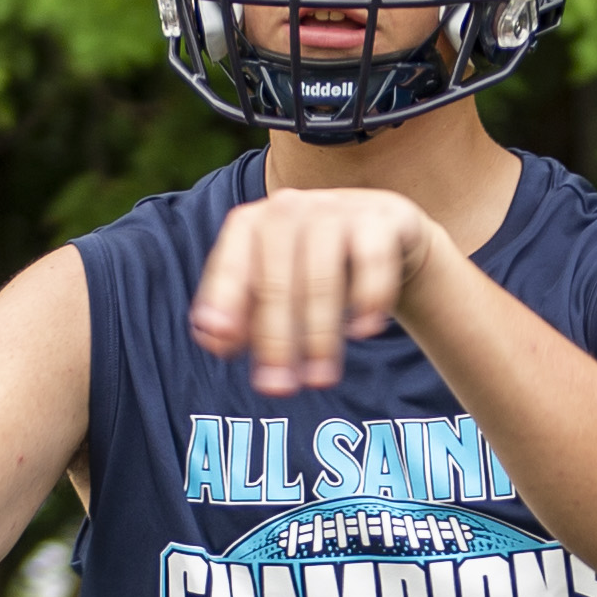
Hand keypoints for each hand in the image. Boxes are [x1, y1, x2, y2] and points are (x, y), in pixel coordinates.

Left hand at [190, 187, 444, 393]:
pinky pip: (372, 261)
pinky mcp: (379, 217)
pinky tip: (363, 331)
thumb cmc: (309, 266)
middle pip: (276, 282)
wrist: (380, 230)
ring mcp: (334, 208)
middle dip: (276, 341)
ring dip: (320, 335)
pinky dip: (368, 299)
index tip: (226, 346)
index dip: (225, 306)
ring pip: (322, 278)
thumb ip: (239, 316)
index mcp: (249, 224)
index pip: (230, 268)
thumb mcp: (270, 288)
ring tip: (321, 379)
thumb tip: (216, 341)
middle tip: (280, 389)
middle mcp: (288, 208)